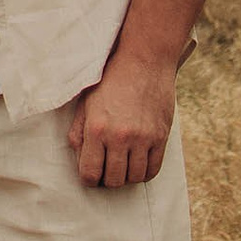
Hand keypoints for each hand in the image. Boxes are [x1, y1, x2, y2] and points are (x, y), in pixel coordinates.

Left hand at [65, 53, 175, 190]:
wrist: (144, 60)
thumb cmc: (111, 80)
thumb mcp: (87, 102)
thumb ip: (79, 132)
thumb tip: (79, 158)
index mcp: (97, 128)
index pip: (90, 173)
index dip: (89, 179)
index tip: (92, 174)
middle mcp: (119, 136)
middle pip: (113, 180)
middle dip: (107, 180)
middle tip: (107, 170)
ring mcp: (143, 138)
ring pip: (134, 178)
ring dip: (126, 177)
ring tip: (122, 165)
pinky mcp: (161, 136)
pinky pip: (153, 169)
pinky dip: (144, 172)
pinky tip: (138, 163)